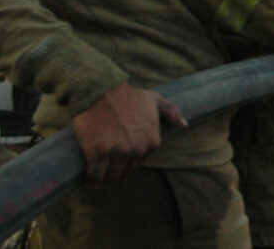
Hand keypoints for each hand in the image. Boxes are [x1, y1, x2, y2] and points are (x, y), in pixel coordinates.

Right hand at [72, 82, 186, 185]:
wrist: (103, 91)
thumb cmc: (128, 96)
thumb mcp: (154, 100)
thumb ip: (171, 111)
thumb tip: (184, 124)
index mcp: (152, 141)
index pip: (139, 164)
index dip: (127, 162)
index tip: (117, 159)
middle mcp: (138, 149)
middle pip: (124, 172)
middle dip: (115, 171)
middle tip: (104, 167)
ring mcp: (119, 152)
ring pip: (110, 176)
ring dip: (103, 179)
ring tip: (96, 175)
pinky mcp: (99, 153)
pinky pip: (95, 176)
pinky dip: (91, 181)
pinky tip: (89, 181)